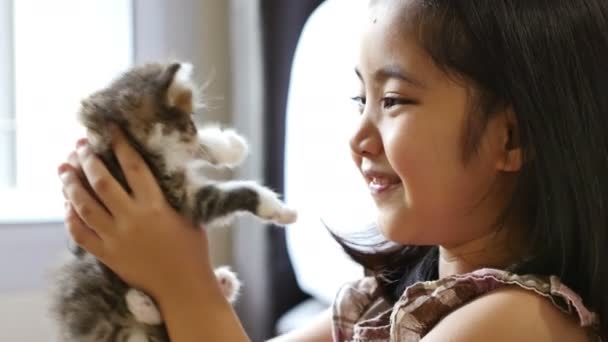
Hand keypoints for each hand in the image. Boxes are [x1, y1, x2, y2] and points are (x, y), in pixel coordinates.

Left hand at [58, 127, 216, 299]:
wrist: (183, 287)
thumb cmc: (192, 250)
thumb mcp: (188, 214)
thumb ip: (171, 193)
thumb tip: (157, 170)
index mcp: (155, 206)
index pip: (133, 167)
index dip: (120, 145)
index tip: (110, 130)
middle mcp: (132, 219)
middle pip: (102, 182)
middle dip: (88, 159)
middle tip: (81, 144)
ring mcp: (116, 238)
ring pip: (84, 205)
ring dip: (71, 183)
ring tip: (65, 167)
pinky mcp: (107, 255)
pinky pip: (80, 233)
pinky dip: (71, 216)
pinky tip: (67, 203)